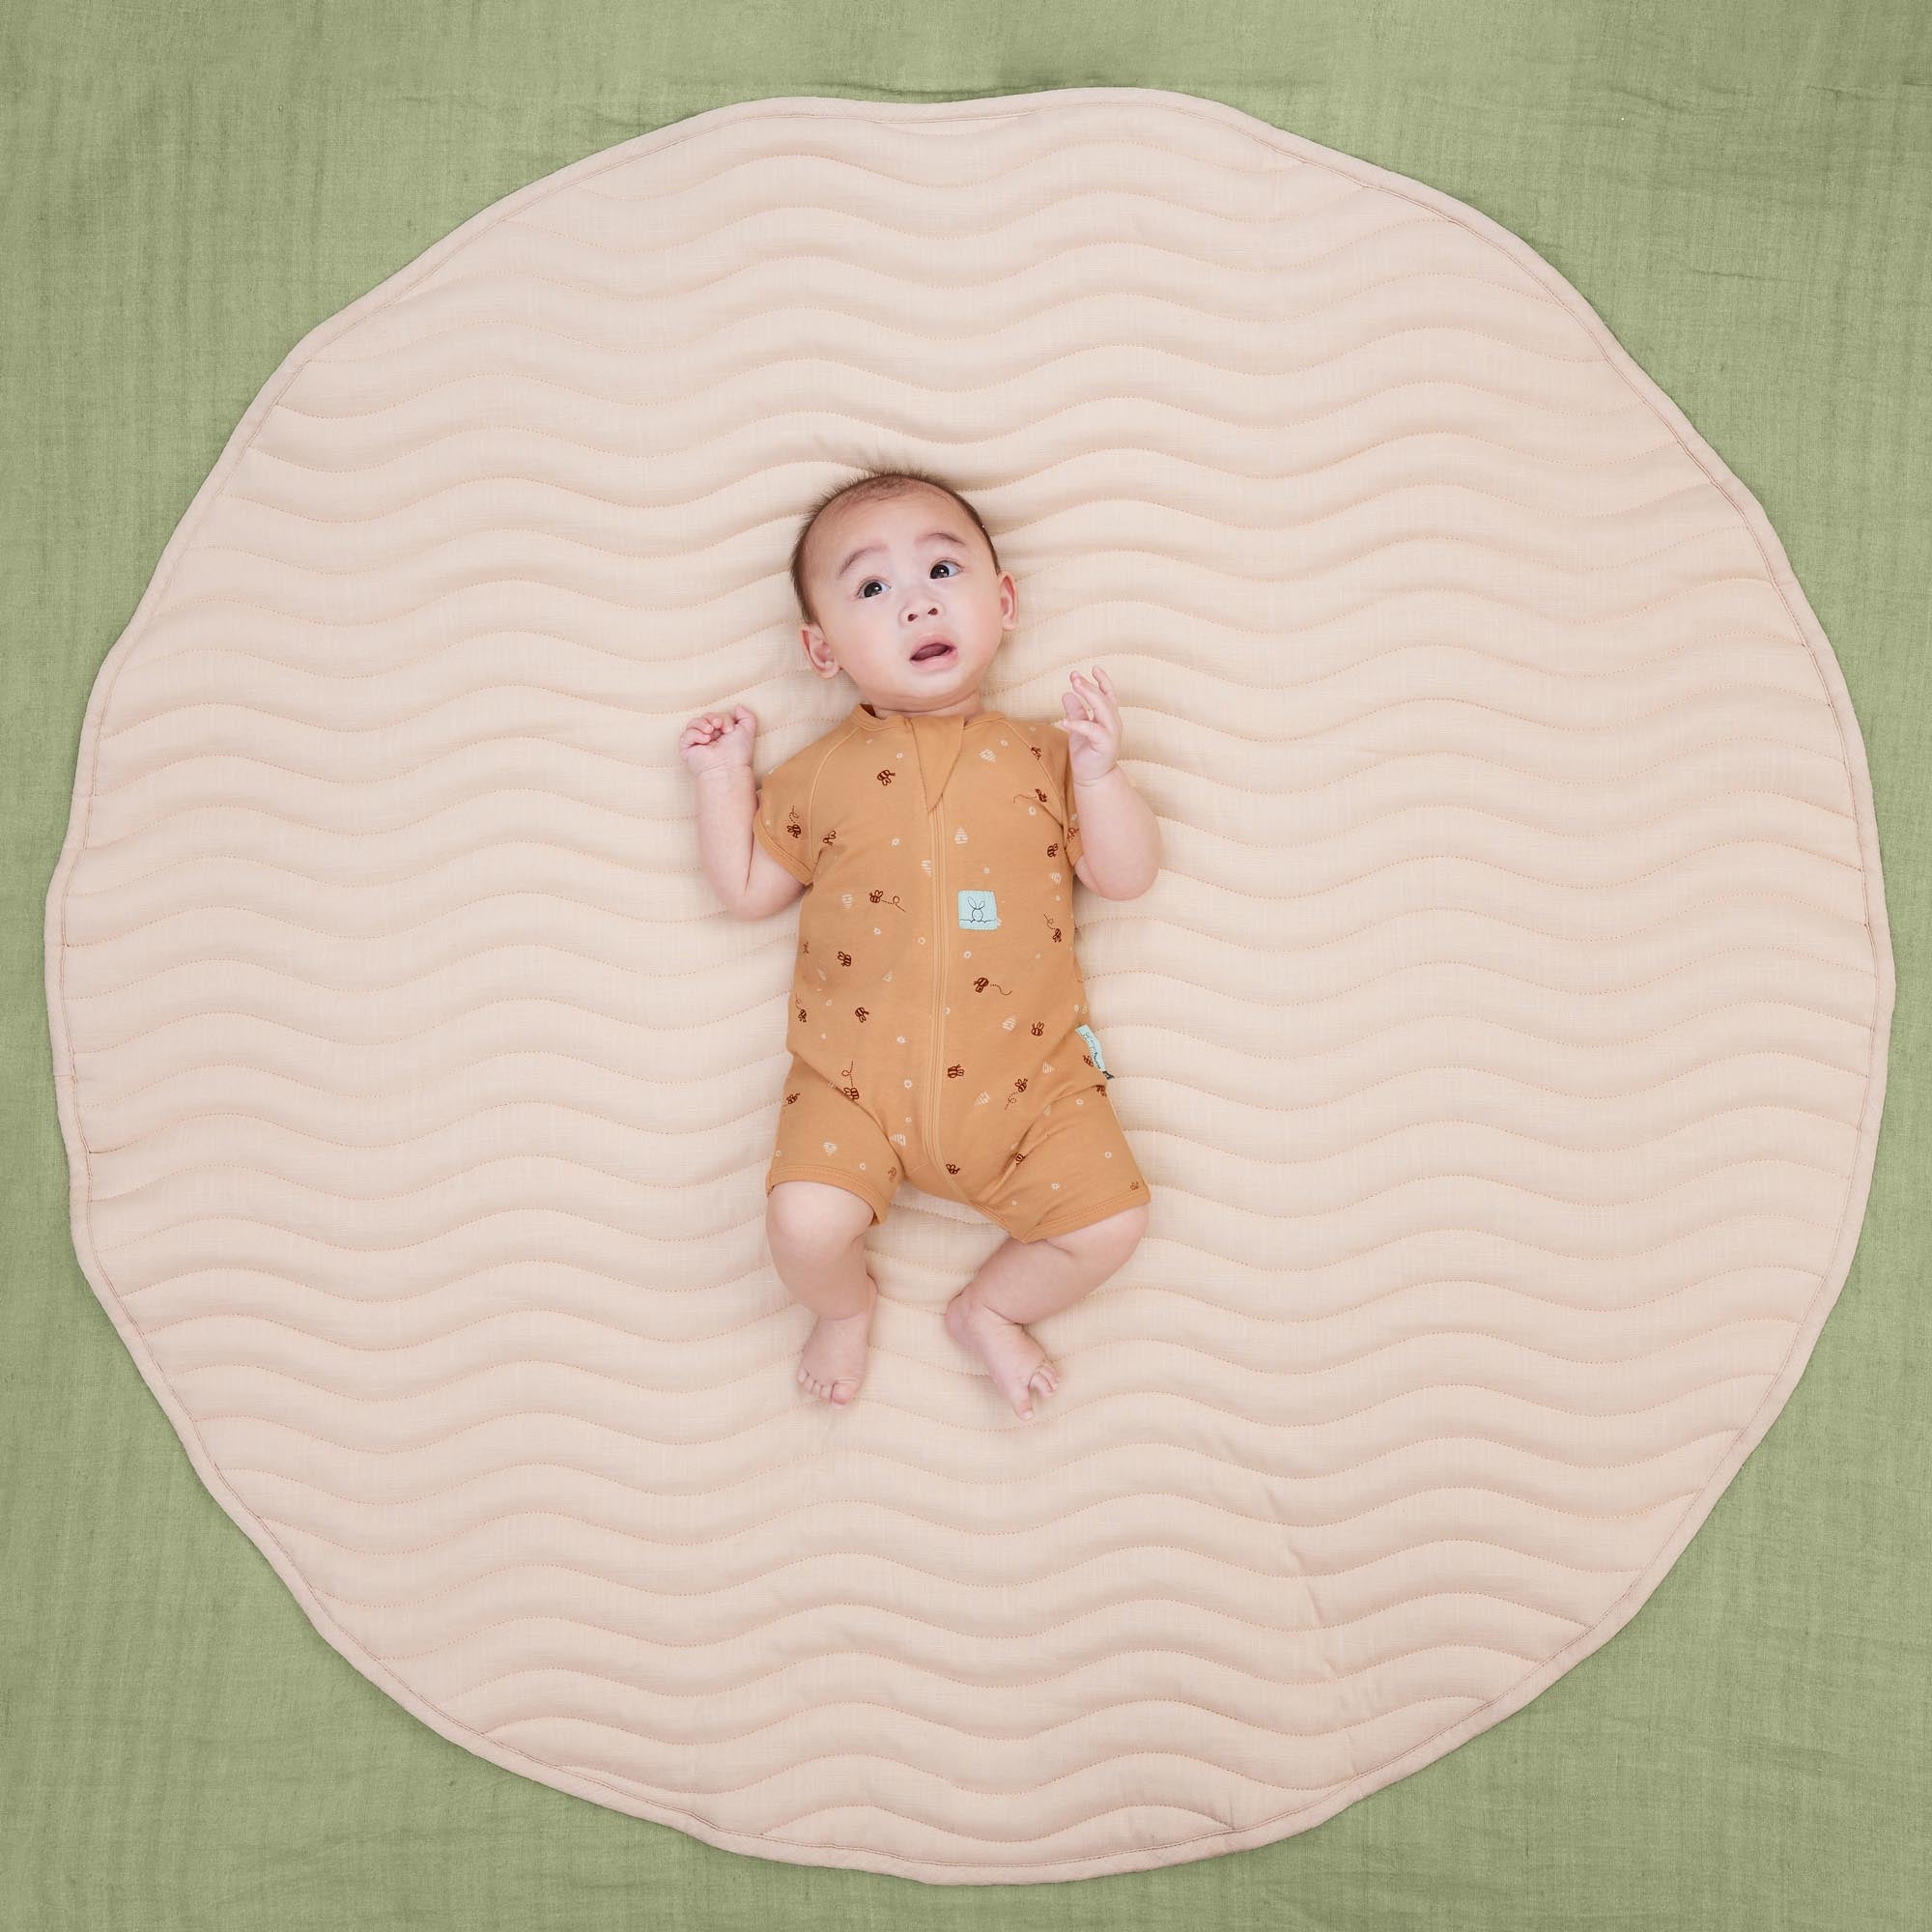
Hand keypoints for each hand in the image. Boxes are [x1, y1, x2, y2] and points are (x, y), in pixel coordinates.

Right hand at [679, 705, 756, 777]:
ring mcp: (697, 743)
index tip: (729, 729)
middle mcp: (708, 737)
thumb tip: (738, 706)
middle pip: (705, 716)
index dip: (723, 718)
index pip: (716, 716)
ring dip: (702, 724)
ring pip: (693, 722)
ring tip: (710, 733)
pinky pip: (685, 735)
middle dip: (713, 718)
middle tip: (719, 727)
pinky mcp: (687, 749)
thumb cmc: (738, 753)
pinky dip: (695, 734)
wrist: (728, 768)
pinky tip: (704, 740)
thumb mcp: (748, 730)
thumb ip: (747, 716)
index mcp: (720, 732)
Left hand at [1054, 667, 1120, 783]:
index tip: (1094, 667)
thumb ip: (1076, 711)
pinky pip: (1092, 730)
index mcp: (1109, 718)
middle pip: (1104, 698)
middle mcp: (1113, 723)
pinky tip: (1064, 720)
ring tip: (1074, 685)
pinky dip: (1079, 724)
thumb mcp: (1078, 727)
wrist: (1093, 778)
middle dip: (1090, 685)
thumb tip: (1067, 694)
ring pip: (1103, 709)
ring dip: (1089, 695)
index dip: (1103, 681)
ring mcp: (1112, 733)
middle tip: (1075, 675)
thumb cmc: (1086, 753)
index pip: (1109, 695)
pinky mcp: (1105, 745)